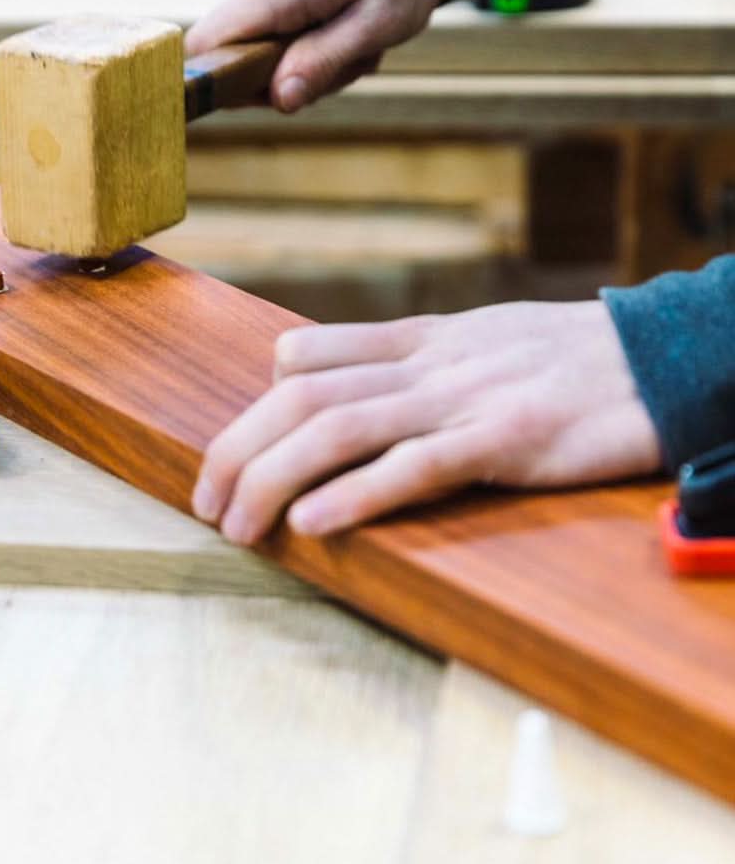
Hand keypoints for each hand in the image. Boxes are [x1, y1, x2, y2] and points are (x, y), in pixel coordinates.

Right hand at [184, 0, 456, 112]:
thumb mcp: (378, 22)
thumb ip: (324, 62)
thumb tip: (278, 99)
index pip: (205, 49)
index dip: (228, 86)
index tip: (279, 94)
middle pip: (237, 60)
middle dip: (288, 78)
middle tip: (346, 62)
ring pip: (257, 50)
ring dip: (306, 61)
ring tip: (351, 38)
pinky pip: (268, 31)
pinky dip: (307, 41)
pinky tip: (341, 24)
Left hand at [192, 301, 661, 543]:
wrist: (657, 354)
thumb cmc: (559, 356)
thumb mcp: (466, 340)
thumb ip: (387, 354)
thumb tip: (301, 367)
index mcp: (414, 342)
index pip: (303, 361)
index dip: (250, 411)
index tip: (224, 458)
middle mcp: (424, 366)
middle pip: (300, 398)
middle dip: (238, 451)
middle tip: (206, 504)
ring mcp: (462, 399)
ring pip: (340, 427)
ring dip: (274, 477)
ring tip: (236, 523)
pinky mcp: (506, 439)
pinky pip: (417, 464)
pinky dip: (356, 492)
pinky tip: (313, 522)